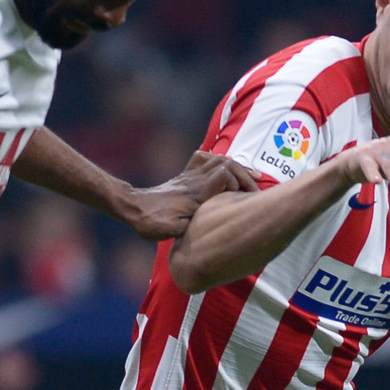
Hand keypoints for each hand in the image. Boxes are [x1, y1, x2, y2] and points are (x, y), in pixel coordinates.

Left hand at [121, 150, 259, 239]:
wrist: (132, 208)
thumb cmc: (152, 222)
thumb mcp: (173, 230)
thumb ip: (195, 226)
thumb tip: (214, 229)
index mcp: (197, 193)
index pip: (224, 175)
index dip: (240, 182)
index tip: (248, 197)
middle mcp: (195, 180)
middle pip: (226, 163)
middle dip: (245, 174)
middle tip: (257, 187)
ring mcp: (190, 176)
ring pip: (218, 159)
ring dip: (236, 166)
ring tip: (251, 177)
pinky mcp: (184, 177)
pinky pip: (203, 159)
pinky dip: (217, 160)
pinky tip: (225, 169)